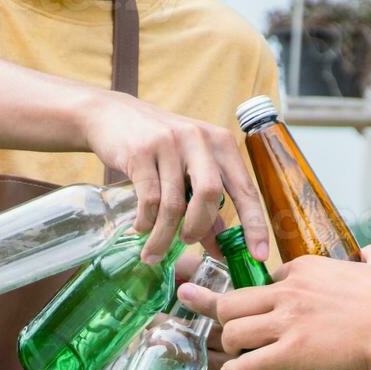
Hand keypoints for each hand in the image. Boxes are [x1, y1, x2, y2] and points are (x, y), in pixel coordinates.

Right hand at [81, 94, 269, 264]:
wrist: (110, 114)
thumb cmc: (158, 146)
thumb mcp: (189, 168)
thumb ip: (206, 206)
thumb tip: (221, 250)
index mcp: (221, 144)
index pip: (245, 189)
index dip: (254, 225)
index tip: (260, 256)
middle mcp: (199, 139)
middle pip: (210, 194)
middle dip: (200, 228)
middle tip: (188, 242)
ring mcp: (169, 143)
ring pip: (174, 204)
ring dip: (164, 236)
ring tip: (154, 253)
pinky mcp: (140, 151)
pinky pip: (149, 200)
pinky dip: (146, 223)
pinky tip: (141, 229)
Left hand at [176, 245, 370, 369]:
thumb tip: (369, 253)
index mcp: (306, 267)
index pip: (267, 278)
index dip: (263, 298)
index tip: (266, 311)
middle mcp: (289, 290)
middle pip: (233, 300)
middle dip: (222, 314)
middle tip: (223, 326)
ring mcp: (287, 321)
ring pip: (232, 328)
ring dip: (228, 344)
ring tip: (233, 354)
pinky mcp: (291, 352)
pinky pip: (247, 363)